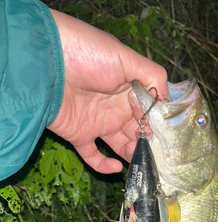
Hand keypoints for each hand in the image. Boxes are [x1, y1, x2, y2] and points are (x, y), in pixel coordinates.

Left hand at [47, 10, 167, 173]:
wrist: (44, 61)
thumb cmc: (87, 53)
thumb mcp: (127, 58)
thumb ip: (153, 77)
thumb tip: (167, 100)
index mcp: (130, 89)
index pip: (151, 112)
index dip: (160, 125)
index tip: (169, 138)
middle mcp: (116, 107)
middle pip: (139, 131)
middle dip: (151, 144)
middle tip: (160, 157)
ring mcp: (98, 122)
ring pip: (122, 146)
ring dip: (133, 155)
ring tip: (144, 164)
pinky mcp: (80, 134)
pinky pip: (93, 156)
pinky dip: (103, 166)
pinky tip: (116, 168)